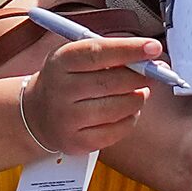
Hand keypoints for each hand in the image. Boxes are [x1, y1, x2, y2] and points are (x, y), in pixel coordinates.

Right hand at [19, 34, 158, 157]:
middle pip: (112, 82)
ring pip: (118, 108)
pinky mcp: (77, 142)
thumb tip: (151, 56)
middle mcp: (60, 90)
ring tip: (139, 92)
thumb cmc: (67, 79)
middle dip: (141, 76)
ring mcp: (67, 119)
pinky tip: (127, 111)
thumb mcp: (76, 57)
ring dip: (137, 99)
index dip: (129, 49)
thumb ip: (110, 53)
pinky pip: (116, 131)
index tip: (153, 48)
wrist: (37, 114)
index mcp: (61, 61)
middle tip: (154, 72)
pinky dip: (130, 119)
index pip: (98, 52)